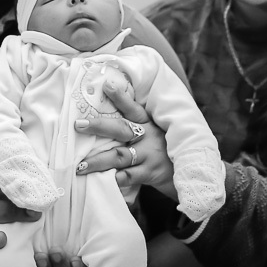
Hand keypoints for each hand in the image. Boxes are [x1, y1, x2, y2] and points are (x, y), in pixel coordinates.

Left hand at [74, 83, 175, 199]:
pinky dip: (113, 179)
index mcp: (148, 123)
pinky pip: (127, 177)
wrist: (187, 172)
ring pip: (119, 156)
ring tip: (79, 165)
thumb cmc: (163, 149)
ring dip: (98, 161)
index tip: (106, 85)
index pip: (132, 108)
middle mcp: (148, 136)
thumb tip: (108, 105)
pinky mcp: (150, 173)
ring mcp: (149, 155)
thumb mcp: (153, 132)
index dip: (120, 97)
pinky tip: (98, 181)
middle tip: (79, 125)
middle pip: (121, 129)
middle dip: (99, 126)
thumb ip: (134, 125)